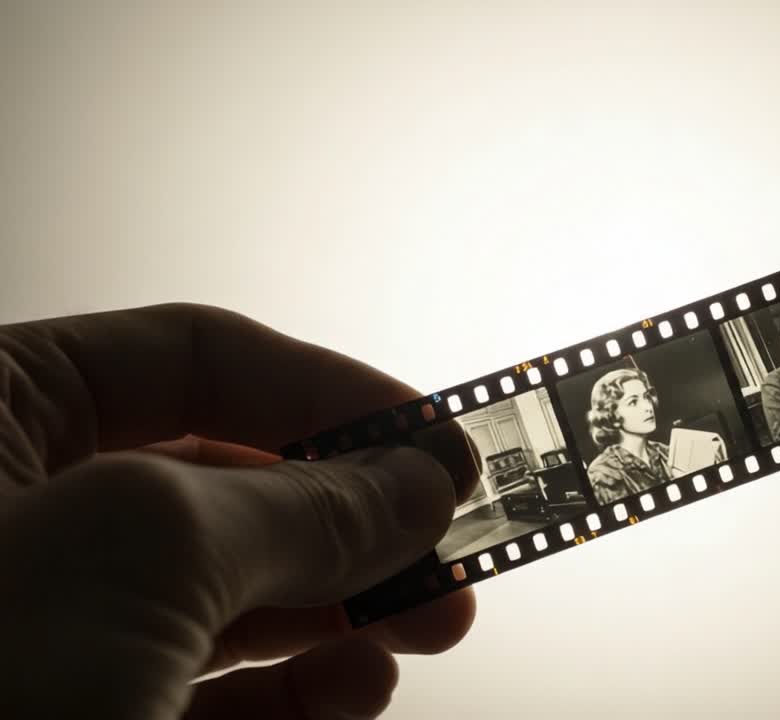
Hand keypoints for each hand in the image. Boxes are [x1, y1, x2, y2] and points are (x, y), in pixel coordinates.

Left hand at [0, 303, 480, 717]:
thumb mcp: (144, 553)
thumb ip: (298, 502)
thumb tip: (416, 476)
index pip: (196, 362)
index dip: (336, 395)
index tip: (440, 444)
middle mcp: (17, 516)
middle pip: (233, 484)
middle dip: (357, 516)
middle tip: (454, 544)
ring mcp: (48, 629)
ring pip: (231, 595)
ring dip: (346, 608)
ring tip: (430, 622)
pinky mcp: (79, 716)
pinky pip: (208, 694)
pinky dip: (299, 695)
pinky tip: (354, 693)